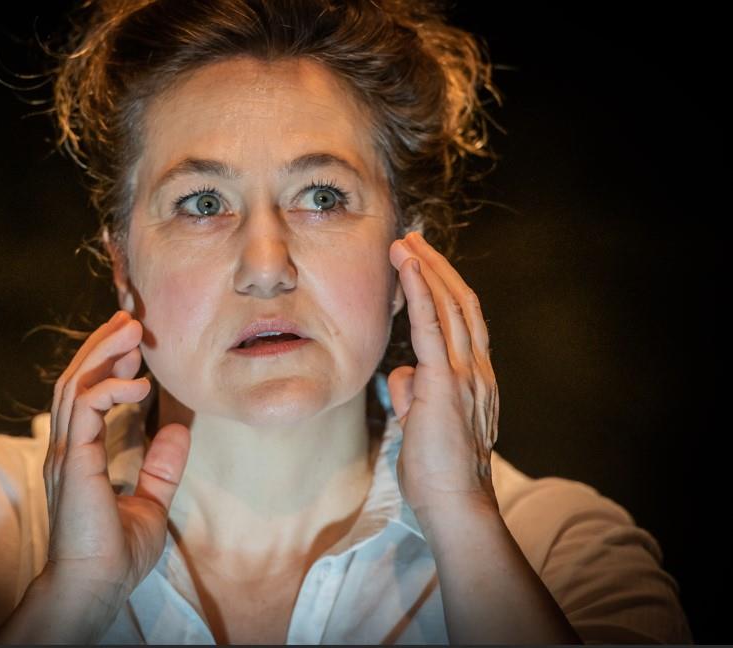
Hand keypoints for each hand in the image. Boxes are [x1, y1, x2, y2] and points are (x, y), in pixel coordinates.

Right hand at [43, 310, 190, 611]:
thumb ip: (161, 466)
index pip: (86, 395)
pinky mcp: (73, 459)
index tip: (135, 344)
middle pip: (75, 379)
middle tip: (129, 319)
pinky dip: (110, 387)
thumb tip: (180, 430)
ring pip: (74, 384)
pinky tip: (139, 383)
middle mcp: (67, 447)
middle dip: (102, 346)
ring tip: (130, 329)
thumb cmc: (115, 554)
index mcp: (80, 455)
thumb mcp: (150, 501)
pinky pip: (85, 406)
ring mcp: (66, 452)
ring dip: (102, 352)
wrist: (94, 587)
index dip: (108, 364)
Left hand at [387, 231, 499, 523]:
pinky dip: (421, 291)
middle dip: (435, 267)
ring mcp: (465, 374)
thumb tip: (402, 376)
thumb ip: (415, 396)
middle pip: (460, 303)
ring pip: (449, 306)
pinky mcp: (446, 382)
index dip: (443, 289)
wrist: (455, 505)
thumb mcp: (423, 426)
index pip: (461, 321)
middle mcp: (476, 369)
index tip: (422, 264)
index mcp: (473, 379)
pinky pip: (432, 326)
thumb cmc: (438, 473)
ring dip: (426, 269)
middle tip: (412, 238)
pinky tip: (408, 266)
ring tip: (405, 241)